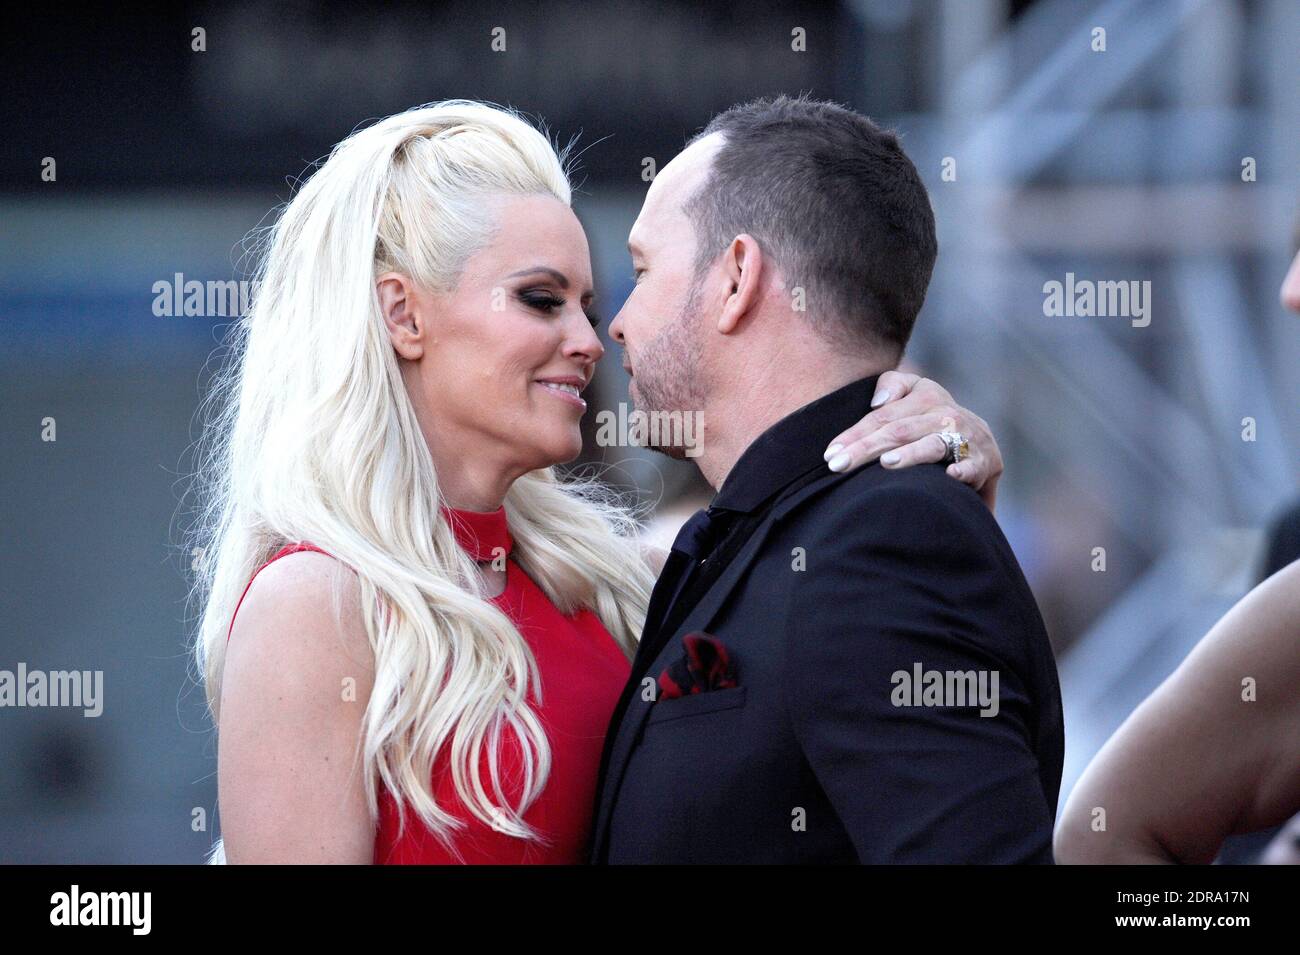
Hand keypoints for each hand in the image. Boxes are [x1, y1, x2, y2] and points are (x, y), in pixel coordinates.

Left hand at [822, 370, 1003, 512]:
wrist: (983, 441)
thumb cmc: (933, 419)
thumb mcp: (916, 392)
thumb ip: (893, 385)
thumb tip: (877, 401)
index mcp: (926, 396)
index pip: (882, 417)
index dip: (854, 434)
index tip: (830, 453)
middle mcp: (944, 414)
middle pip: (898, 431)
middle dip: (866, 449)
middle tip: (838, 465)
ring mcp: (966, 437)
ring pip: (932, 445)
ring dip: (911, 455)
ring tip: (886, 462)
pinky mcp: (984, 462)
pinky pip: (973, 466)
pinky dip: (963, 471)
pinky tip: (950, 476)